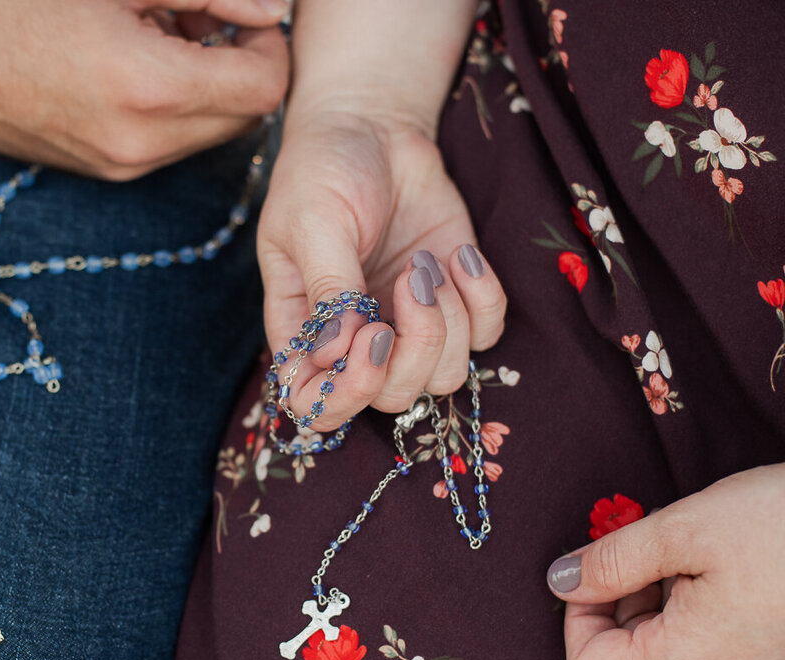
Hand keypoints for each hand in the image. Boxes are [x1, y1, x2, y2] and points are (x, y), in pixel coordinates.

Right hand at [0, 0, 289, 179]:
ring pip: (205, 134)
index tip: (242, 10)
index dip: (269, 44)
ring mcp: (115, 164)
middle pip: (241, 119)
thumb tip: (274, 7)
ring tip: (160, 30)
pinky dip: (172, 105)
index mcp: (149, 87)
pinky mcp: (96, 170)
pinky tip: (133, 60)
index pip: (263, 88)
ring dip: (206, 86)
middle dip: (239, 65)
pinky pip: (165, 143)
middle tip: (202, 13)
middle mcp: (138, 143)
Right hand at [258, 109, 506, 427]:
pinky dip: (483, 299)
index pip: (315, 404)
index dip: (347, 396)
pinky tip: (460, 254)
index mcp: (304, 330)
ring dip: (447, 322)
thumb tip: (339, 352)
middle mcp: (356, 339)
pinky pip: (487, 336)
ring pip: (444, 377)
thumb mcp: (313, 221)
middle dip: (414, 351)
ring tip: (428, 262)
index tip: (371, 337)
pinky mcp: (454, 299)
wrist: (373, 124)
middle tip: (410, 282)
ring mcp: (408, 323)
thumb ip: (329, 288)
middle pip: (392, 397)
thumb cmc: (323, 169)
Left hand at [546, 463, 784, 659]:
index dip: (574, 614)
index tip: (595, 565)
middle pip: (623, 652)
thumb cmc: (783, 525)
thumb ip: (610, 562)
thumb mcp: (681, 530)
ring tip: (688, 541)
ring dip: (654, 586)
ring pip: (661, 636)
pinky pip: (699, 629)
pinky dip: (687, 589)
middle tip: (646, 539)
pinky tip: (714, 551)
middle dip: (616, 592)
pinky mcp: (764, 649)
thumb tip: (559, 581)